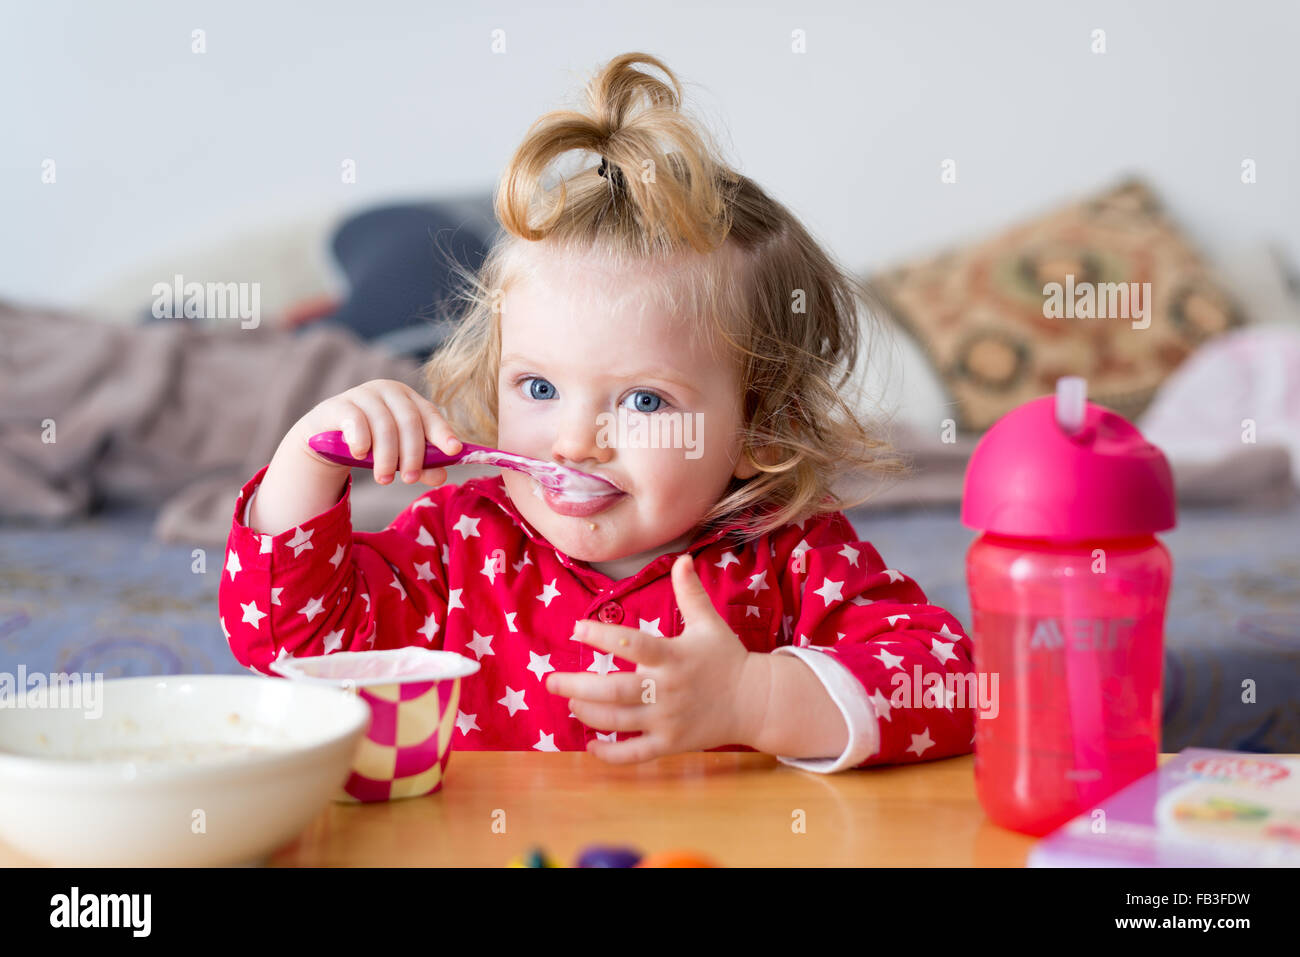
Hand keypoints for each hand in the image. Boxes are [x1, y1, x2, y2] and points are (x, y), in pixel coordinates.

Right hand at [290, 379, 461, 486]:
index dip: (442, 432)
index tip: (453, 451)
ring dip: (387, 456)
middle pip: (409, 421)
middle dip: (413, 454)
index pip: (430, 414)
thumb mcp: (398, 455)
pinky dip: (362, 440)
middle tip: (410, 480)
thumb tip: (441, 477)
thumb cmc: (372, 444)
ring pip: (384, 425)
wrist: (326, 440)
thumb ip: (421, 465)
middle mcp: (389, 391)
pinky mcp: (339, 404)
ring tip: (384, 479)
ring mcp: (363, 395)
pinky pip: (355, 420)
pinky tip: (361, 455)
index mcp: (409, 399)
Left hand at [546, 553, 768, 762]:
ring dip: (589, 714)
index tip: (576, 628)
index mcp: (673, 657)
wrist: (756, 702)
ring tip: (571, 702)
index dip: (602, 635)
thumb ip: (690, 594)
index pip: (632, 644)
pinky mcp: (671, 744)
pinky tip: (590, 747)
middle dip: (578, 686)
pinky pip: (635, 754)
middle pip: (615, 691)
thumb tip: (683, 559)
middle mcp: (667, 690)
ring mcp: (668, 720)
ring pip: (619, 722)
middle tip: (550, 681)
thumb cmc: (726, 659)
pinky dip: (610, 755)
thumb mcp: (709, 623)